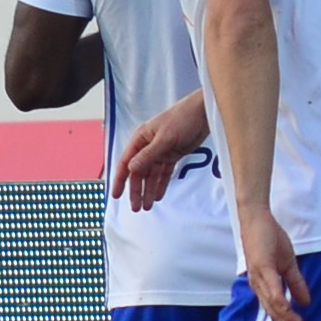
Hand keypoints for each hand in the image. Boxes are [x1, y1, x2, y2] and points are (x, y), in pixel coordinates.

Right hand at [113, 91, 210, 209]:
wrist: (204, 112)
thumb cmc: (183, 118)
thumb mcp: (165, 138)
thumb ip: (148, 154)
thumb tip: (131, 168)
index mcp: (141, 139)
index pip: (126, 163)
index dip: (120, 180)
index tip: (116, 195)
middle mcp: (148, 147)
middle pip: (138, 173)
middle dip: (136, 190)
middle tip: (137, 207)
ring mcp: (160, 152)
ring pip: (151, 175)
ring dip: (148, 190)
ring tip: (147, 206)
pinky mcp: (172, 155)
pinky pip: (164, 173)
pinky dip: (161, 184)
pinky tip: (158, 196)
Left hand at [237, 208, 310, 320]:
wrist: (258, 219)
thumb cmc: (270, 239)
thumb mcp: (287, 264)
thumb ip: (295, 283)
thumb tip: (306, 302)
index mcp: (263, 285)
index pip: (275, 310)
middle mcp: (258, 285)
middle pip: (272, 312)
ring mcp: (258, 277)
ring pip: (272, 304)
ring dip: (286, 318)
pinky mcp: (261, 267)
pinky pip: (271, 288)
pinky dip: (279, 302)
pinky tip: (288, 310)